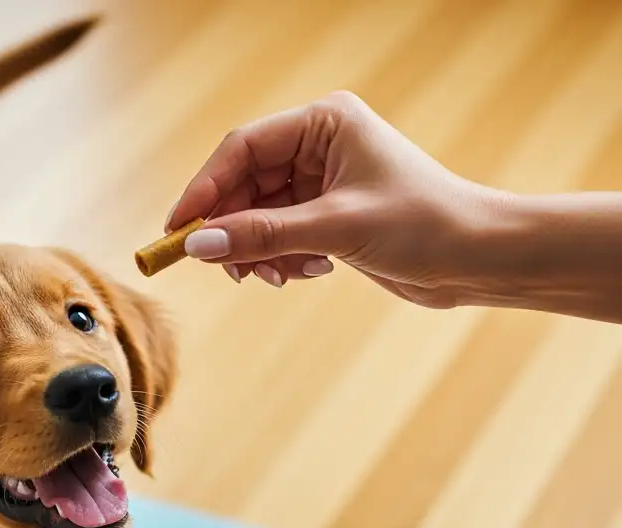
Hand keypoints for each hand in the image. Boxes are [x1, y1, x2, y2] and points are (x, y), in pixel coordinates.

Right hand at [166, 91, 487, 306]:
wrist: (476, 258)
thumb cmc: (423, 224)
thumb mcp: (335, 229)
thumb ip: (262, 236)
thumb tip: (198, 245)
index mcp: (324, 123)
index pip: (242, 148)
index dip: (204, 189)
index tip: (178, 231)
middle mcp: (319, 145)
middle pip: (244, 184)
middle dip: (233, 230)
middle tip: (225, 269)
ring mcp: (322, 182)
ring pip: (258, 216)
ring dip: (258, 251)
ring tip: (279, 276)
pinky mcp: (327, 216)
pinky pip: (278, 236)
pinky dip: (280, 259)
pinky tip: (306, 273)